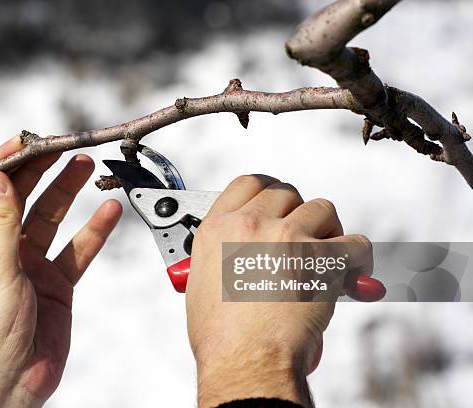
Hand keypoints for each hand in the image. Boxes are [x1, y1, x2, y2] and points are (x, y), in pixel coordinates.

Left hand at [0, 136, 121, 406]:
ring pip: (52, 218)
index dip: (4, 165)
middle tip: (62, 147)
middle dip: (41, 172)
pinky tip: (109, 211)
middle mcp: (1, 249)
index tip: (25, 141)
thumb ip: (1, 222)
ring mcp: (31, 264)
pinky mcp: (56, 281)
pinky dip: (94, 231)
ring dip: (69, 193)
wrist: (14, 380)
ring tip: (86, 166)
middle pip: (22, 200)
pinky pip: (78, 249)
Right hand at [186, 175, 371, 407]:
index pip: (248, 183)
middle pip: (287, 193)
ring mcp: (286, 236)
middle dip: (298, 212)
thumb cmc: (222, 335)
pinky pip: (355, 242)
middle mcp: (250, 224)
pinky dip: (358, 257)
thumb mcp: (202, 282)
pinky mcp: (321, 256)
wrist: (245, 359)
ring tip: (325, 254)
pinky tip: (351, 273)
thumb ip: (221, 255)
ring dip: (327, 229)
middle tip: (303, 236)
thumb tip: (240, 255)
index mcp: (218, 228)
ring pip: (322, 208)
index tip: (278, 203)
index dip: (268, 191)